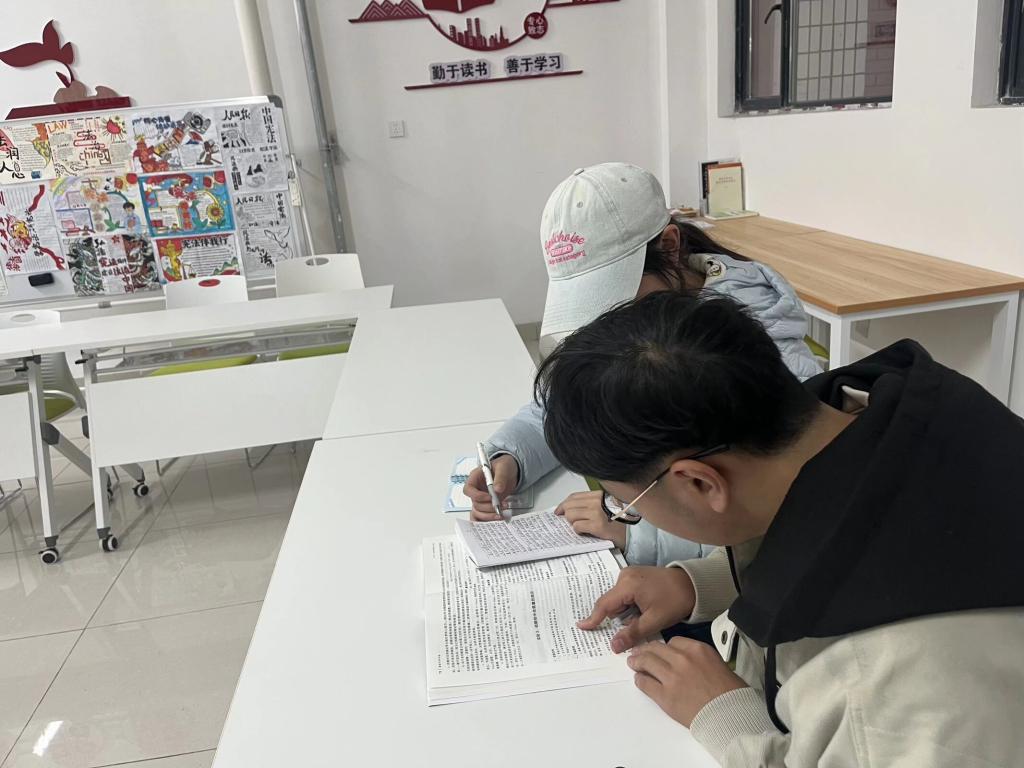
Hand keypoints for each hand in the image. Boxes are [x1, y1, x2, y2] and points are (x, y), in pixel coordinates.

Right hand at [464, 454, 519, 520]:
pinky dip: (487, 520)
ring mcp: (480, 500)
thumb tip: (497, 489)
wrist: (510, 472)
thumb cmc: (504, 467)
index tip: (490, 497)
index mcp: (475, 478)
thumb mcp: (503, 467)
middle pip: (475, 504)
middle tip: (501, 505)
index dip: (477, 496)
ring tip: (502, 513)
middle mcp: (475, 490)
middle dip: (488, 507)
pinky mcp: (486, 506)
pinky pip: (481, 517)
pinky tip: (497, 519)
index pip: (468, 490)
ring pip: (478, 513)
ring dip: (489, 515)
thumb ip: (500, 477)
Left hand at [555, 491, 626, 549]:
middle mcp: (597, 501)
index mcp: (599, 495)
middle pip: (569, 505)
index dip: (563, 504)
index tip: (559, 511)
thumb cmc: (621, 520)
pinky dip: (578, 531)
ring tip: (581, 527)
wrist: (635, 532)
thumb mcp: (606, 506)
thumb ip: (591, 504)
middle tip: (569, 522)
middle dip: (566, 514)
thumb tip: (569, 509)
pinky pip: (577, 526)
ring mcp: (597, 513)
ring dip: (572, 523)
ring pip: (570, 515)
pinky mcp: (597, 525)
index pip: (574, 496)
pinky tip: (585, 532)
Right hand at [577, 566, 695, 652]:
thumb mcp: (655, 620)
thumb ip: (632, 633)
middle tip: (630, 628)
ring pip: (619, 600)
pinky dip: (629, 606)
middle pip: (612, 603)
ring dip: (625, 613)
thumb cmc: (675, 600)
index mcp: (628, 584)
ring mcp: (630, 575)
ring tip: (643, 618)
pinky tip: (642, 612)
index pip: (605, 604)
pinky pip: (625, 595)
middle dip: (617, 618)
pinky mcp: (636, 577)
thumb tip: (614, 647)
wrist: (693, 584)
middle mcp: (625, 576)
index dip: (593, 618)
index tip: (582, 627)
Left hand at [627, 638, 746, 726]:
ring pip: (646, 662)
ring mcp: (671, 677)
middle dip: (645, 650)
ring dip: (637, 662)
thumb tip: (690, 663)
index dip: (665, 647)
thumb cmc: (731, 693)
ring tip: (632, 663)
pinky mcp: (664, 696)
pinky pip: (645, 683)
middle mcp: (682, 659)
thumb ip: (701, 659)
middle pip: (656, 649)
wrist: (730, 716)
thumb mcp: (719, 665)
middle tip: (638, 652)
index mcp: (697, 649)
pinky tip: (638, 679)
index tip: (661, 651)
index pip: (673, 642)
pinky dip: (639, 680)